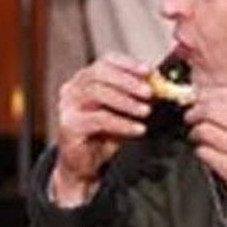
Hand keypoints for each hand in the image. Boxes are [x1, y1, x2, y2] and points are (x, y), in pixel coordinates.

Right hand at [52, 53, 152, 204]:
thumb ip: (136, 94)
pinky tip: (138, 129)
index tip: (149, 71)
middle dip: (128, 81)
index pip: (106, 61)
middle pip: (100, 73)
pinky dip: (122, 123)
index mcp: (85, 78)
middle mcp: (73, 87)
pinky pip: (99, 119)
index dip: (128, 64)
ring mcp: (68, 105)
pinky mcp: (69, 124)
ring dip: (126, 102)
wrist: (85, 164)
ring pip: (98, 93)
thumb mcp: (122, 110)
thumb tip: (159, 81)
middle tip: (150, 92)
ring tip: (146, 111)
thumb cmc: (104, 134)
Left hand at [183, 86, 226, 223]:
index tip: (197, 98)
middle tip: (191, 117)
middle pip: (211, 110)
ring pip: (204, 130)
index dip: (206, 94)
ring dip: (196, 133)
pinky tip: (209, 153)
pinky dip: (202, 151)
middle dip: (195, 112)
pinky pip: (205, 152)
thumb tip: (209, 96)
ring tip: (199, 136)